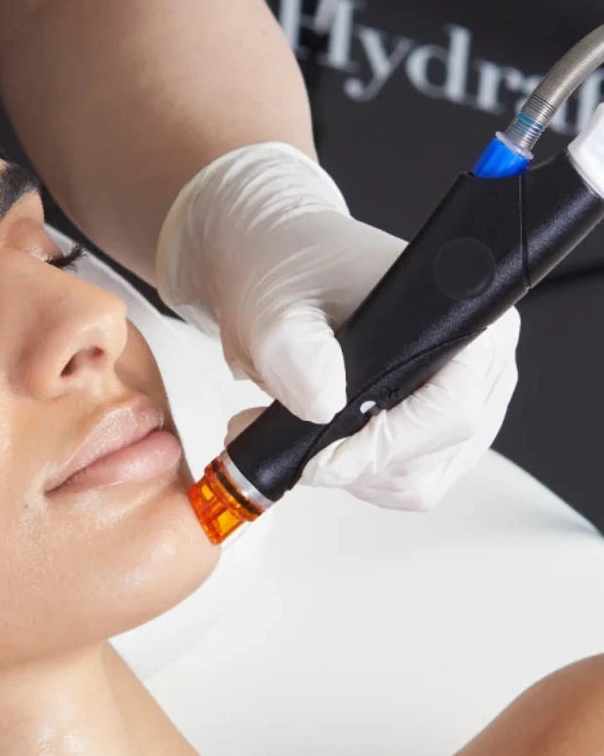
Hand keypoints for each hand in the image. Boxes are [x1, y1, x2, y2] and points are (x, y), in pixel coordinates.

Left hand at [156, 142, 519, 509]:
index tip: (319, 458)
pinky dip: (349, 473)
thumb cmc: (291, 272)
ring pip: (415, 480)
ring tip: (287, 428)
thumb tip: (323, 404)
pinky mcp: (430, 435)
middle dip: (350, 460)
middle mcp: (479, 366)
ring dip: (344, 470)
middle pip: (434, 455)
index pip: (451, 410)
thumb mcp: (275, 306)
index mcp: (463, 318)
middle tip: (279, 432)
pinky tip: (314, 439)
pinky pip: (399, 482)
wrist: (278, 274)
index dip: (384, 445)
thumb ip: (295, 351)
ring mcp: (461, 405)